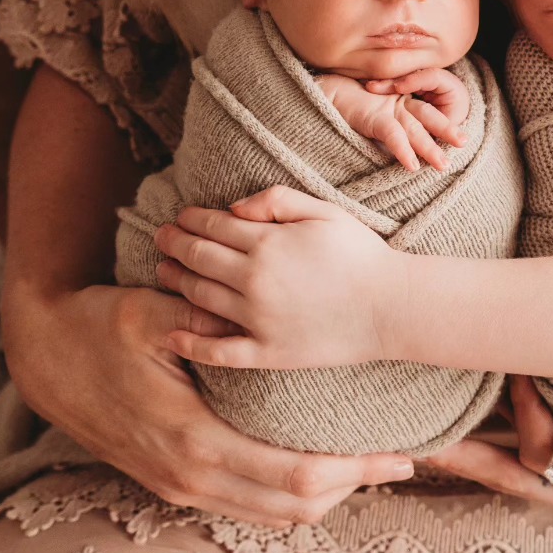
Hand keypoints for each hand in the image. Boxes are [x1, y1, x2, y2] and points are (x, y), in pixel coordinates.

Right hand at [3, 282, 414, 525]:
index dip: (356, 468)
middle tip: (402, 459)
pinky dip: (292, 494)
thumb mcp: (149, 313)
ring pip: (276, 514)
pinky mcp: (178, 484)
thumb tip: (260, 319)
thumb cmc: (100, 326)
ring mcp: (182, 487)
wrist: (45, 359)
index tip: (400, 452)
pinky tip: (320, 465)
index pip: (296, 474)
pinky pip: (251, 506)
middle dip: (355, 485)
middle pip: (296, 506)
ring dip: (327, 494)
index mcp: (193, 439)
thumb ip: (203, 320)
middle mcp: (191, 476)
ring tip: (371, 462)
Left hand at [156, 186, 398, 367]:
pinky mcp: (267, 351)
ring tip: (164, 272)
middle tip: (162, 238)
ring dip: (176, 281)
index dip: (191, 219)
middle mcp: (254, 280)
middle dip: (174, 244)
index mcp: (267, 243)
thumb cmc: (362, 256)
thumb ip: (277, 201)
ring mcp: (258, 319)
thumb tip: (233, 208)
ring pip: (200, 298)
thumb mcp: (325, 212)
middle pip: (198, 258)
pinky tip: (173, 334)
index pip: (213, 226)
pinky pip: (218, 350)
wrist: (391, 308)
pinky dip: (191, 342)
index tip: (180, 217)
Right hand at [317, 70, 466, 171]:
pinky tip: (413, 166)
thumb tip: (398, 149)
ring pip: (416, 128)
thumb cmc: (344, 104)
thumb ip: (387, 129)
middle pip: (429, 117)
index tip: (457, 138)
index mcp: (400, 104)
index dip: (442, 124)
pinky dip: (403, 150)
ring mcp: (387, 109)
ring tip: (444, 165)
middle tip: (465, 142)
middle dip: (447, 130)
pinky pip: (393, 135)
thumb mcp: (371, 116)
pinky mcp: (374, 117)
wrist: (321, 92)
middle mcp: (398, 105)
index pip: (426, 114)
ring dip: (431, 147)